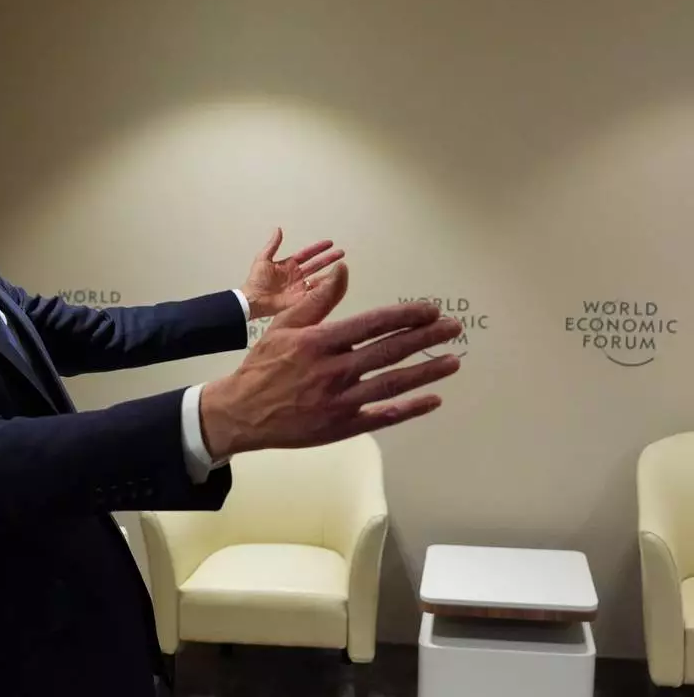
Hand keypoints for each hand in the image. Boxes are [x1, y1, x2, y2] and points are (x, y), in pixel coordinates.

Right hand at [201, 263, 461, 458]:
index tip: (430, 311)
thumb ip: (318, 300)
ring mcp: (340, 401)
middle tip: (453, 329)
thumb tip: (344, 270)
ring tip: (453, 361)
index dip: (406, 316)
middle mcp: (334, 371)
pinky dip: (410, 408)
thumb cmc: (264, 365)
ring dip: (426, 371)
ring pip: (392, 384)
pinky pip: (383, 416)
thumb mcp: (284, 325)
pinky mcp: (342, 426)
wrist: (242, 412)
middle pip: (390, 351)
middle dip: (426, 338)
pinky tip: (433, 399)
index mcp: (320, 342)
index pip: (373, 324)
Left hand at [241, 228, 344, 321]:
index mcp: (289, 264)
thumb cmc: (256, 280)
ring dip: (329, 273)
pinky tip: (334, 283)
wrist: (253, 299)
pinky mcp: (300, 298)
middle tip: (342, 253)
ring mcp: (299, 286)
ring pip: (318, 278)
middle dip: (329, 259)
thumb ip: (272, 245)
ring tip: (342, 268)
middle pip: (316, 265)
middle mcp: (296, 274)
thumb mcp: (263, 259)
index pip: (307, 254)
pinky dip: (324, 288)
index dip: (318, 248)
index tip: (330, 243)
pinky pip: (315, 292)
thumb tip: (278, 229)